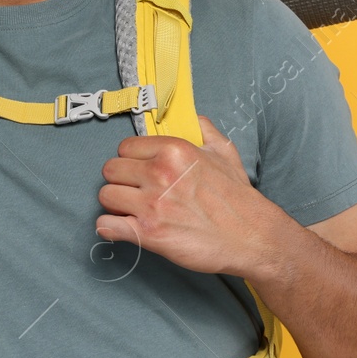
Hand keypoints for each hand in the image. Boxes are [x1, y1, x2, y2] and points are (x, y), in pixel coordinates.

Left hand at [96, 116, 289, 277]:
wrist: (250, 236)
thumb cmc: (238, 197)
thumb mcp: (225, 153)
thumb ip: (205, 132)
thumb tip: (194, 120)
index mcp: (174, 151)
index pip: (125, 147)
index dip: (131, 160)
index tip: (140, 171)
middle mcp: (159, 174)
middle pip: (110, 170)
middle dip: (121, 181)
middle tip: (136, 192)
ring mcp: (152, 205)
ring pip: (106, 196)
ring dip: (116, 205)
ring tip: (132, 210)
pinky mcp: (148, 234)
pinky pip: (106, 226)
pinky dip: (111, 228)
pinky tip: (123, 228)